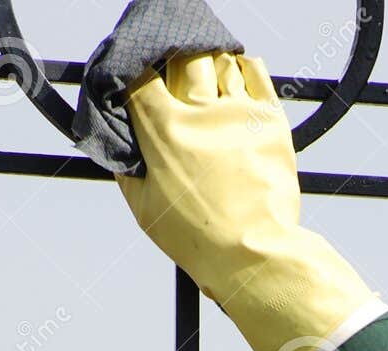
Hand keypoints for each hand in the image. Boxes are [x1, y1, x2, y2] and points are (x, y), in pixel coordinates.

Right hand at [117, 53, 379, 350]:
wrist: (254, 256)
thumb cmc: (198, 240)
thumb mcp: (144, 209)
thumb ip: (126, 165)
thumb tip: (119, 139)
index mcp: (164, 131)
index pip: (140, 75)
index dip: (135, 72)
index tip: (138, 82)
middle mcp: (200, 112)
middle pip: (182, 57)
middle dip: (174, 61)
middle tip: (175, 77)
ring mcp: (238, 113)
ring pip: (218, 60)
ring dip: (207, 65)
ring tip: (205, 85)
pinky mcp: (269, 120)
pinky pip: (254, 72)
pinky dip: (241, 68)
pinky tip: (233, 81)